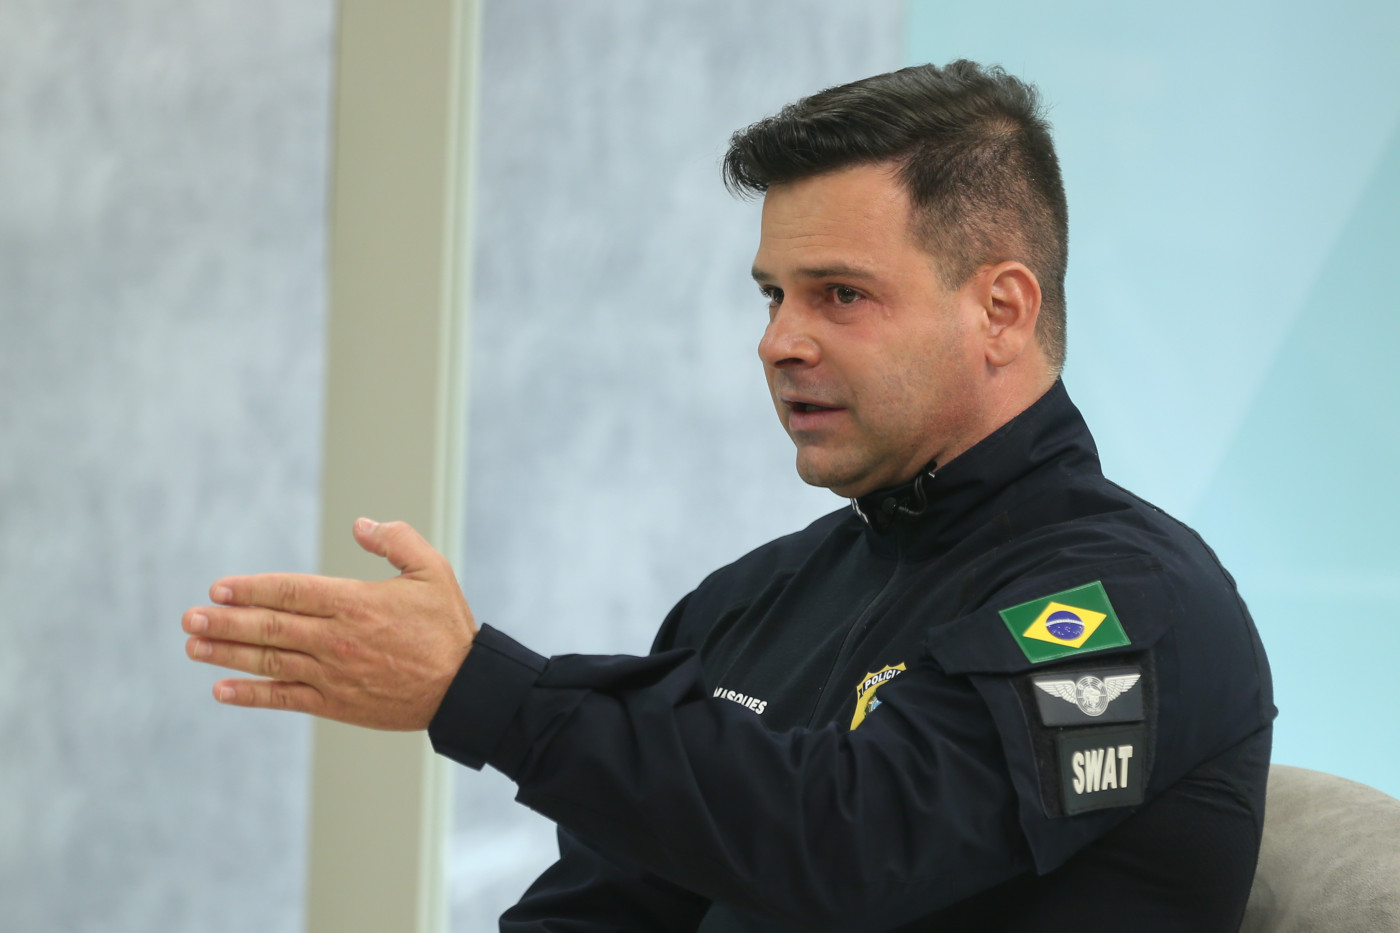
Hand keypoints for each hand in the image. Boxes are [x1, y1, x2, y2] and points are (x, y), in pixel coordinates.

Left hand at [182, 518, 476, 729]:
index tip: (218, 589)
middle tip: (189, 618)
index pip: (290, 592)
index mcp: (356, 603)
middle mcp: (336, 639)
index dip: (251, 590)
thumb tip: (360, 524)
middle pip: (269, 627)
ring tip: (193, 646)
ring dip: (227, 654)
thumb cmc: (448, 626)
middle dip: (225, 622)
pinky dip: (251, 695)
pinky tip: (221, 690)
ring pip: (269, 661)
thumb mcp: (432, 570)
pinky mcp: (336, 704)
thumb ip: (396, 540)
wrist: (463, 688)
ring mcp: (333, 674)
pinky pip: (285, 699)